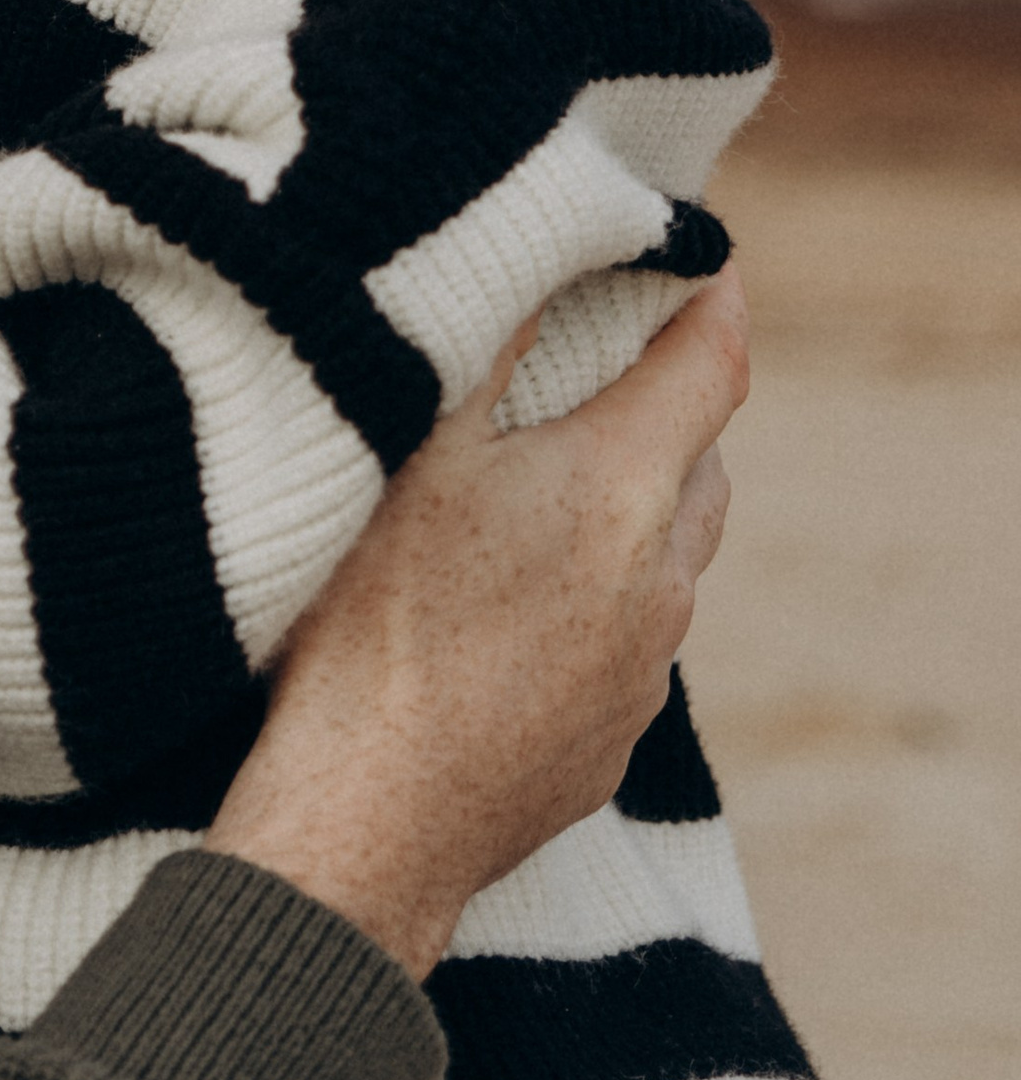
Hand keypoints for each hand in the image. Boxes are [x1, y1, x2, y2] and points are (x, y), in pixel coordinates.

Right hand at [206, 269, 747, 979]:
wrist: (366, 823)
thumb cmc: (372, 623)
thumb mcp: (411, 448)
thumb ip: (483, 344)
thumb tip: (532, 259)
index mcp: (621, 490)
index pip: (712, 364)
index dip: (710, 298)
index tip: (700, 255)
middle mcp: (659, 580)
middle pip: (701, 463)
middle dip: (669, 405)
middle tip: (608, 359)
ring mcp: (641, 672)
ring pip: (665, 557)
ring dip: (628, 507)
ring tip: (542, 480)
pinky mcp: (608, 742)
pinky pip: (626, 640)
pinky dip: (593, 596)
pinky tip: (507, 598)